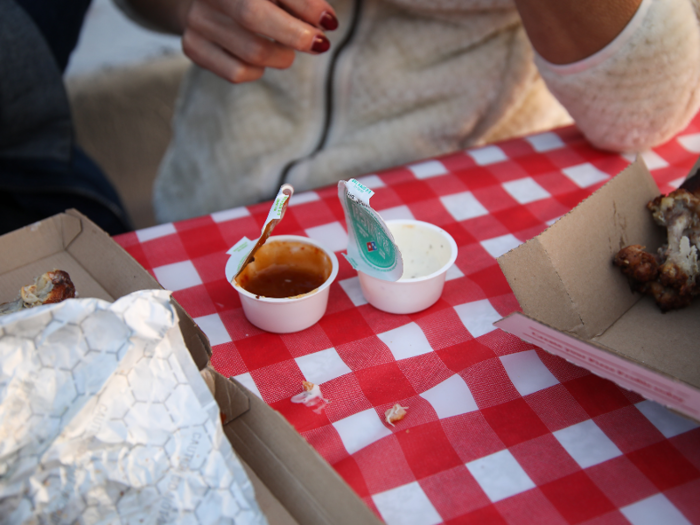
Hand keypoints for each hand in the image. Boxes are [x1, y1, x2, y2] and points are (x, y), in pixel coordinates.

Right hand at [180, 0, 337, 82]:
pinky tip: (260, 59)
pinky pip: (237, 72)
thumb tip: (327, 22)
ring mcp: (198, 20)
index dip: (306, 6)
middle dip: (294, 35)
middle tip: (319, 44)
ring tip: (285, 48)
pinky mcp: (193, 47)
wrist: (206, 0)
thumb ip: (302, 1)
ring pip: (251, 52)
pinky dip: (258, 71)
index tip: (330, 23)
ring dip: (281, 56)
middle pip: (252, 16)